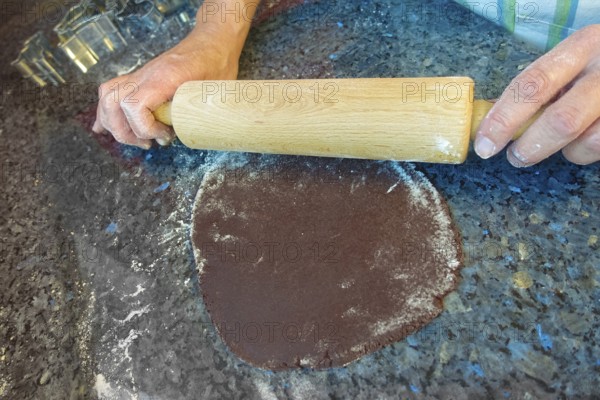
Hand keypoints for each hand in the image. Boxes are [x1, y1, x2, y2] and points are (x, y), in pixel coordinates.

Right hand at [92, 28, 240, 147]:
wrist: (213, 43)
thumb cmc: (217, 65)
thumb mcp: (214, 92)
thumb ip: (197, 112)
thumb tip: (184, 137)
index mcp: (164, 77)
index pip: (134, 105)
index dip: (144, 128)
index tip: (165, 136)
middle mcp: (146, 74)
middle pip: (113, 103)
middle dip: (125, 131)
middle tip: (149, 143)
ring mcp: (140, 75)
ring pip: (108, 96)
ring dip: (114, 124)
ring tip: (136, 139)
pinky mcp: (140, 79)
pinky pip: (112, 91)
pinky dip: (106, 112)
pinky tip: (105, 128)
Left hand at [475, 24, 599, 165]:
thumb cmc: (593, 69)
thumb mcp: (569, 65)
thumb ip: (537, 89)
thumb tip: (490, 125)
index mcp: (581, 47)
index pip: (533, 84)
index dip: (504, 118)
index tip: (484, 143)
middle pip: (562, 120)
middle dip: (531, 145)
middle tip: (515, 157)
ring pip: (588, 141)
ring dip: (566, 152)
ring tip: (562, 144)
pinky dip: (586, 152)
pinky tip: (586, 140)